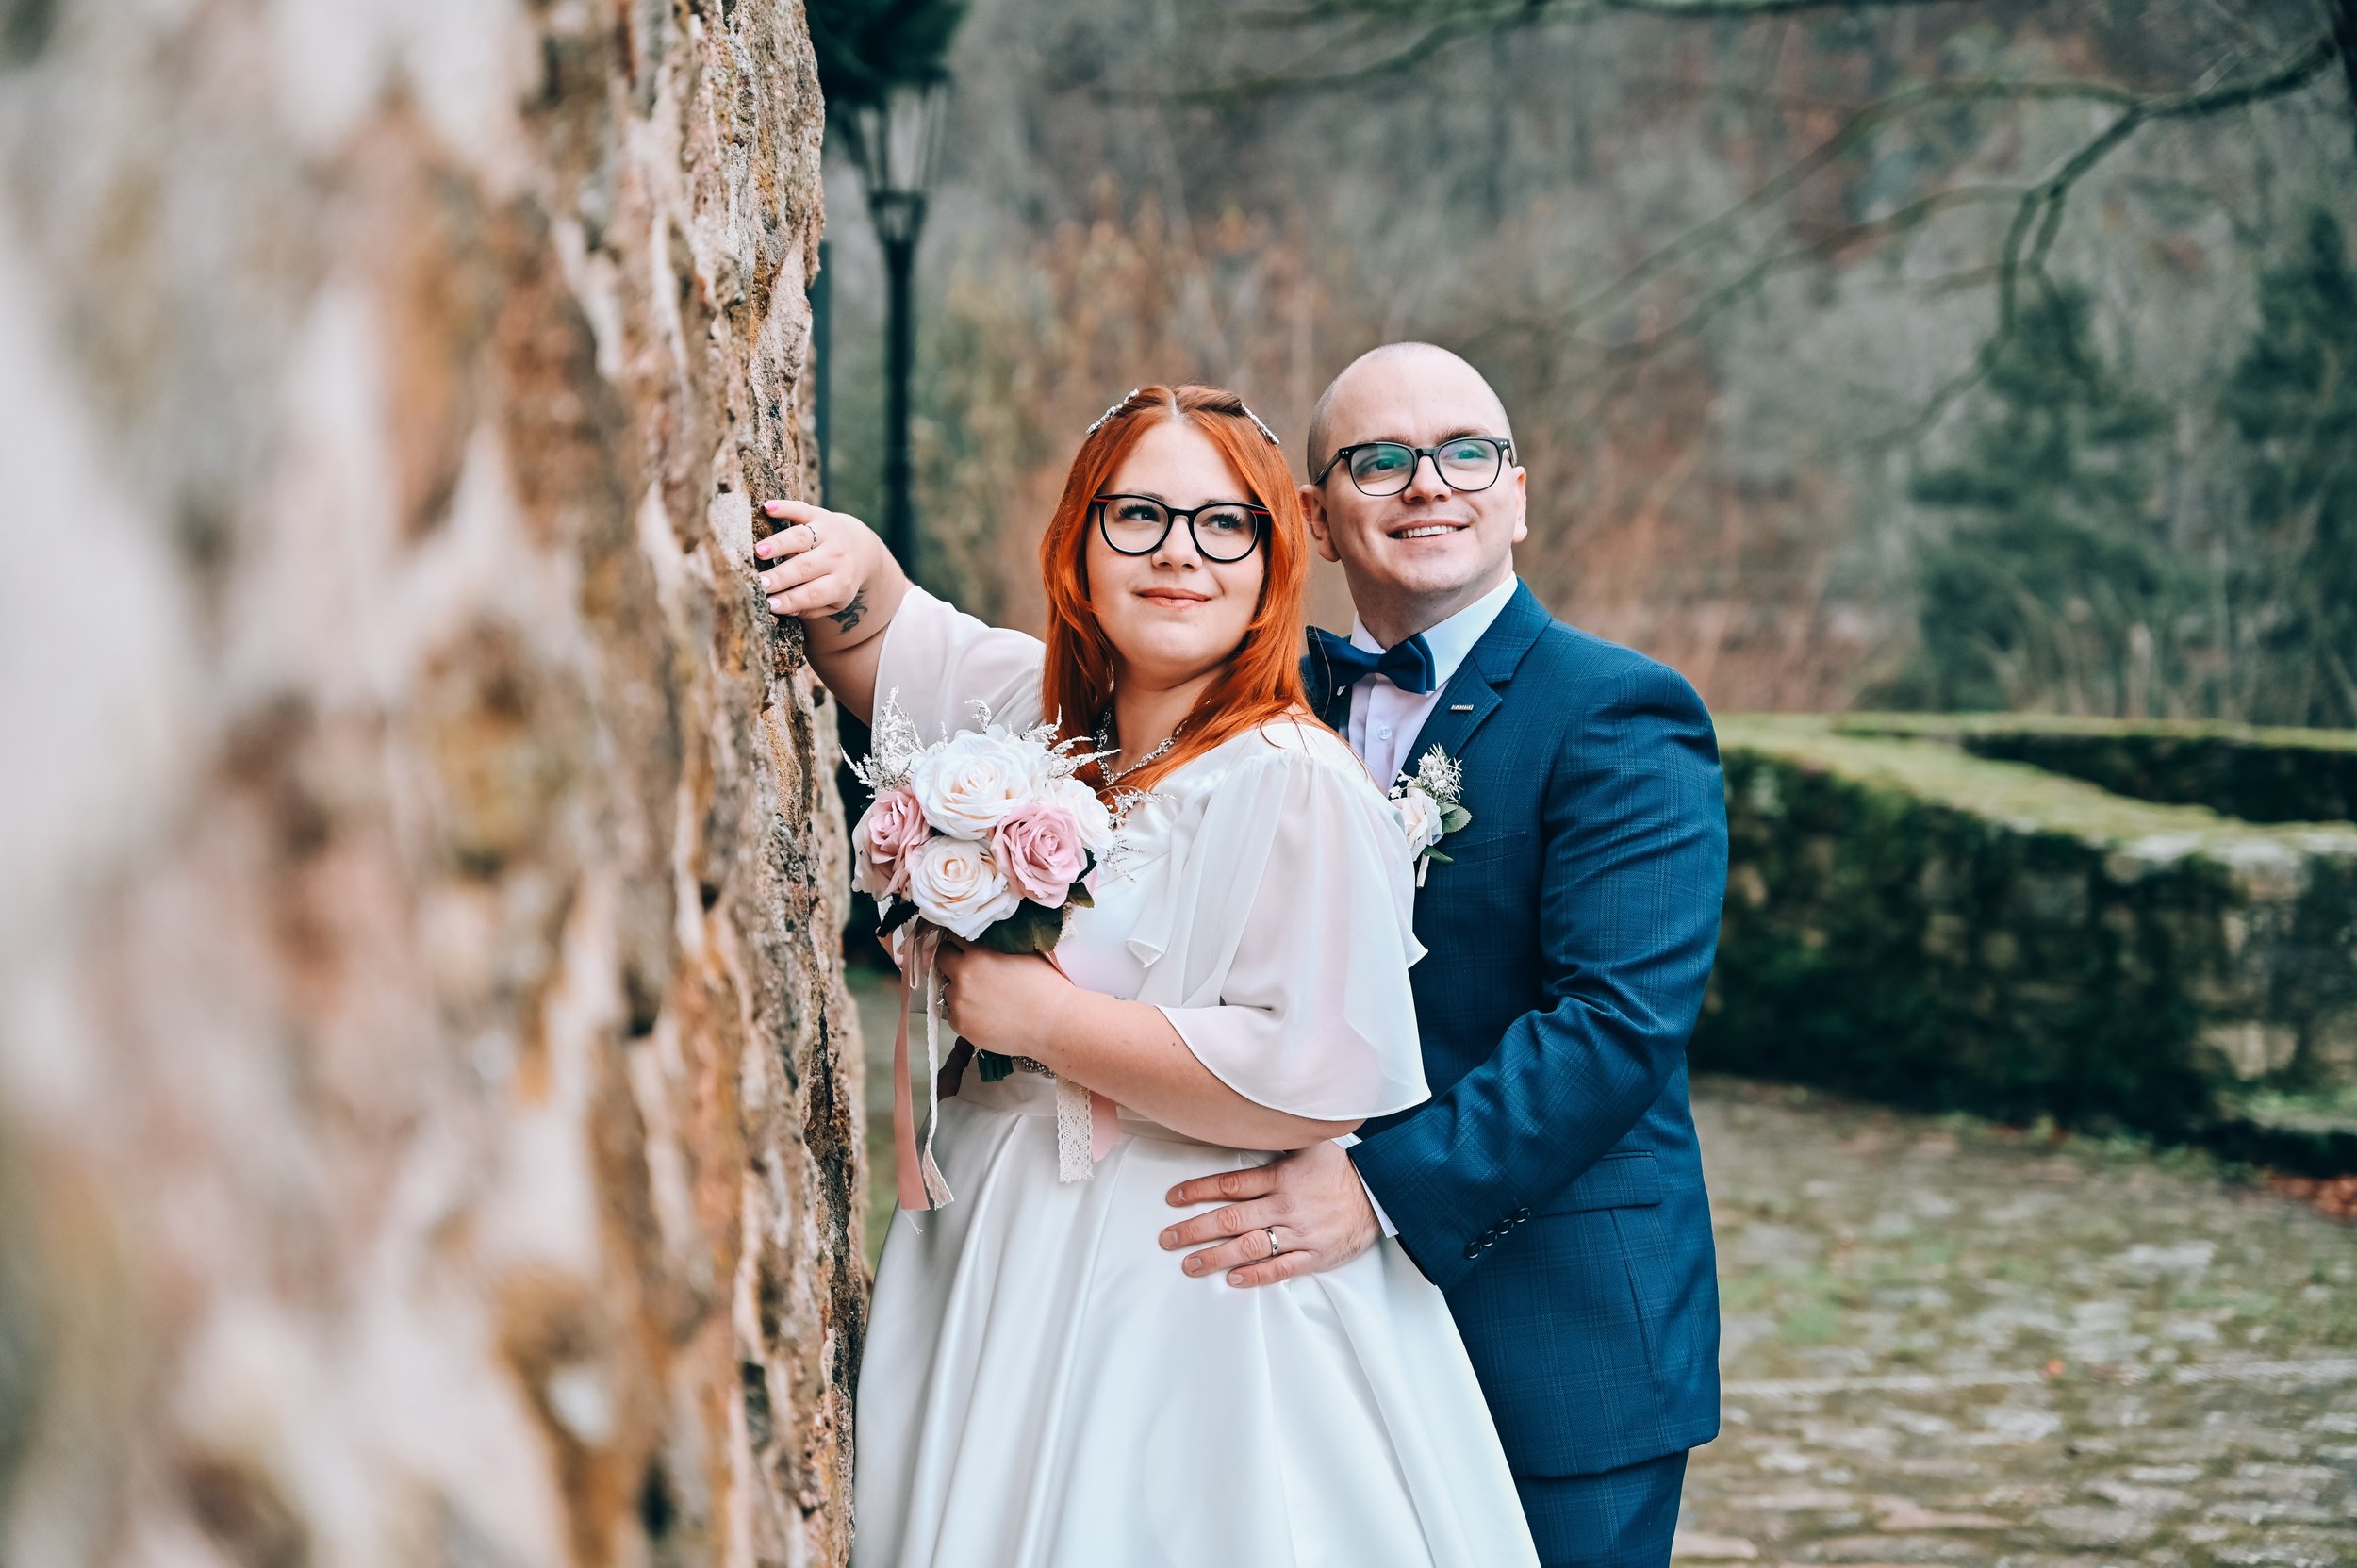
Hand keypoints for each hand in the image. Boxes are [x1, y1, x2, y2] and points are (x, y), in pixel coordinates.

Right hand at [755, 498, 877, 623]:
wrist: (861, 549)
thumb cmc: (838, 580)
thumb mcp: (835, 601)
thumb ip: (812, 608)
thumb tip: (784, 609)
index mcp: (841, 582)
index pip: (813, 593)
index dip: (790, 600)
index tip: (768, 604)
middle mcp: (836, 557)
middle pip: (804, 567)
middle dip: (781, 576)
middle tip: (759, 583)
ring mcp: (828, 534)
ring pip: (801, 538)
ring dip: (779, 544)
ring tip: (759, 552)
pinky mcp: (819, 515)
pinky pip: (801, 509)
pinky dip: (785, 507)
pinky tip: (767, 508)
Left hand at [934, 940, 1074, 1057]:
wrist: (1052, 1022)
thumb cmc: (1044, 986)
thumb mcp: (1021, 952)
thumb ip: (995, 944)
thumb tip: (982, 939)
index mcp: (978, 954)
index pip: (953, 936)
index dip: (960, 940)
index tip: (965, 945)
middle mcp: (963, 976)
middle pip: (942, 958)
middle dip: (953, 960)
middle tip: (969, 969)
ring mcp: (959, 1002)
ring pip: (947, 989)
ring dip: (959, 989)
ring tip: (984, 997)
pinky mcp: (960, 1025)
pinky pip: (953, 1014)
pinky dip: (964, 1013)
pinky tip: (985, 1014)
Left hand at [1159, 1139, 1379, 1287]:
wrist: (1380, 1195)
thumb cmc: (1340, 1171)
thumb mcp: (1307, 1147)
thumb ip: (1274, 1148)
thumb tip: (1242, 1132)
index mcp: (1281, 1176)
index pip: (1230, 1184)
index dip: (1197, 1191)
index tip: (1173, 1199)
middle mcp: (1285, 1205)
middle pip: (1230, 1218)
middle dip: (1194, 1229)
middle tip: (1167, 1239)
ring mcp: (1299, 1233)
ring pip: (1248, 1247)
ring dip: (1215, 1257)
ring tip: (1189, 1264)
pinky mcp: (1314, 1256)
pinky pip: (1280, 1269)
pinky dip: (1255, 1276)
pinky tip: (1232, 1279)